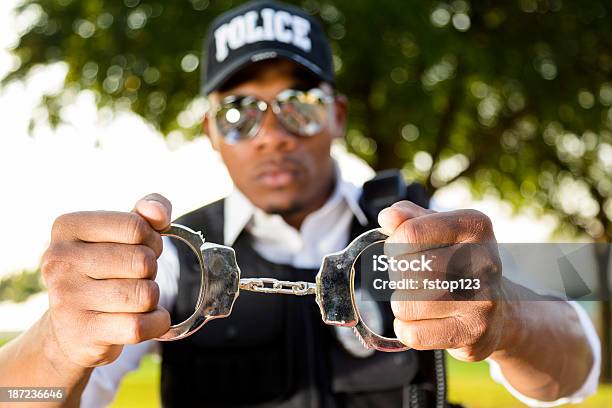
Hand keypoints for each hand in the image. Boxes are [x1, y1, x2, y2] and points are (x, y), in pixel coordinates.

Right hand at [41, 194, 171, 366]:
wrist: (72, 329)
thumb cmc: (104, 270)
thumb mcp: (122, 233)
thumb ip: (148, 210)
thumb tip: (159, 214)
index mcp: (67, 227)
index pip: (135, 227)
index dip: (152, 239)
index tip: (142, 248)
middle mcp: (59, 260)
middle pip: (142, 261)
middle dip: (151, 270)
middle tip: (136, 276)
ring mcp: (67, 298)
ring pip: (144, 294)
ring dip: (152, 297)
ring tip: (134, 298)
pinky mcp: (82, 333)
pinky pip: (141, 325)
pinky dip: (157, 322)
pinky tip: (146, 319)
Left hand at [378, 200, 505, 361]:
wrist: (501, 311)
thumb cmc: (459, 263)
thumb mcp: (440, 232)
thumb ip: (410, 219)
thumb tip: (388, 216)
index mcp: (474, 226)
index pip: (410, 232)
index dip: (393, 245)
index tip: (398, 251)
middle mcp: (484, 260)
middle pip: (406, 270)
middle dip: (396, 276)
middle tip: (410, 279)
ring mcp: (482, 299)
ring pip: (406, 303)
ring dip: (401, 303)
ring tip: (418, 300)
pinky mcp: (474, 333)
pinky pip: (414, 333)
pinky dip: (405, 329)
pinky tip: (420, 321)